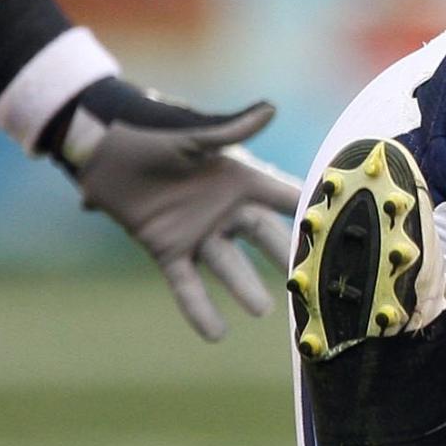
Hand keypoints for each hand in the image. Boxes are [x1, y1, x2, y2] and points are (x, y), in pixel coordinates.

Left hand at [51, 77, 303, 340]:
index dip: (312, 212)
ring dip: (245, 288)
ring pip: (229, 266)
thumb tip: (271, 110)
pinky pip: (188, 283)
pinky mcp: (167, 248)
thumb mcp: (194, 133)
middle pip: (265, 239)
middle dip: (288, 259)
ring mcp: (197, 232)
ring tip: (265, 311)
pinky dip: (200, 309)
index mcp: (238, 179)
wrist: (101, 144)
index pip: (284, 198)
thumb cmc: (150, 128)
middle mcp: (224, 210)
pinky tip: (216, 334)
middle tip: (315, 280)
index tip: (344, 228)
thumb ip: (233, 129)